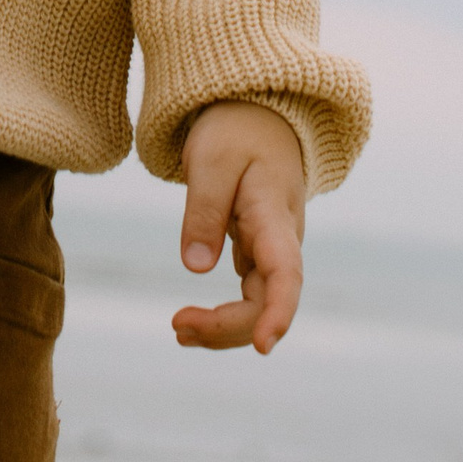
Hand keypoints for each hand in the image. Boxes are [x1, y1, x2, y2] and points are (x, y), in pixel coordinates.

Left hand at [171, 101, 306, 353]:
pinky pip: (249, 295)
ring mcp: (273, 249)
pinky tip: (192, 321)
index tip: (263, 347)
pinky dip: (223, 313)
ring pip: (258, 303)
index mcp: (274, 215)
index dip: (278, 313)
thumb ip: (203, 210)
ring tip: (178, 329)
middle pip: (268, 299)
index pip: (286, 273)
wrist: (258, 114)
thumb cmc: (235, 131)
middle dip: (228, 326)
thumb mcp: (211, 159)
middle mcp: (281, 240)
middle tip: (177, 325)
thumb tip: (196, 268)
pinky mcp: (259, 252)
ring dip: (223, 326)